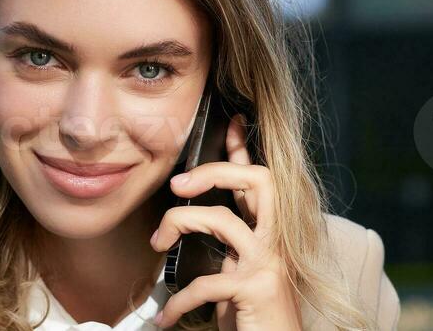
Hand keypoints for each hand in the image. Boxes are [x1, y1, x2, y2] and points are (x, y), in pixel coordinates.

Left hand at [151, 115, 300, 330]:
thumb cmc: (258, 319)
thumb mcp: (240, 278)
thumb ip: (228, 250)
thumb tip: (194, 225)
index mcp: (271, 235)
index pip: (259, 181)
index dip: (244, 149)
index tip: (230, 122)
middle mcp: (276, 243)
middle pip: (256, 181)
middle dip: (215, 172)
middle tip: (178, 184)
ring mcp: (269, 264)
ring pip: (222, 220)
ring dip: (179, 224)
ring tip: (156, 245)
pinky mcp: (256, 290)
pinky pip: (206, 281)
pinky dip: (178, 301)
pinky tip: (165, 318)